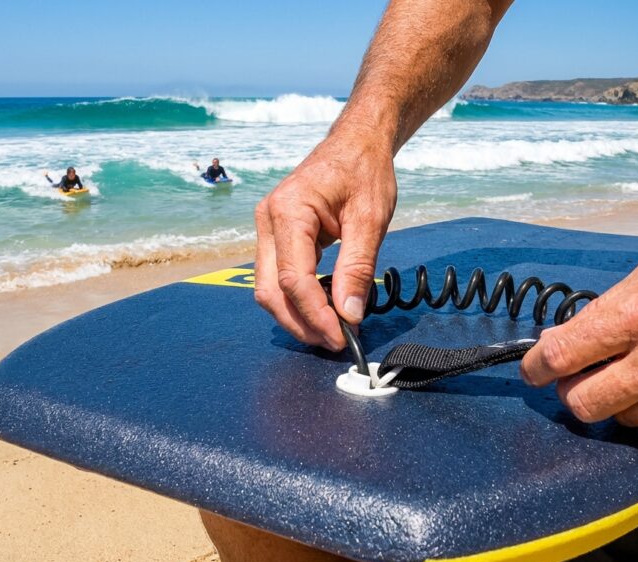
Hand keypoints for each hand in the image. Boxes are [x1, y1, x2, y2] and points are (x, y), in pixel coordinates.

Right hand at [254, 133, 396, 349]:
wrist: (356, 144)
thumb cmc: (364, 171)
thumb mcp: (370, 219)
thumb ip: (357, 267)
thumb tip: (349, 315)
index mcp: (289, 211)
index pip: (294, 279)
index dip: (316, 315)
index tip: (341, 337)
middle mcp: (268, 220)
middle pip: (271, 291)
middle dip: (300, 323)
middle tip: (334, 342)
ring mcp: (267, 228)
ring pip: (270, 288)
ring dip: (296, 315)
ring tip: (331, 330)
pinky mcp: (275, 236)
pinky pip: (278, 277)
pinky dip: (297, 299)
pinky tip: (323, 309)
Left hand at [520, 215, 637, 433]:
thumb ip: (607, 310)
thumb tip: (565, 339)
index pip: (561, 356)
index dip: (535, 366)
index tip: (531, 369)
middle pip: (582, 404)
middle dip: (571, 391)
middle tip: (577, 378)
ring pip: (622, 419)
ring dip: (618, 400)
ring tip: (637, 372)